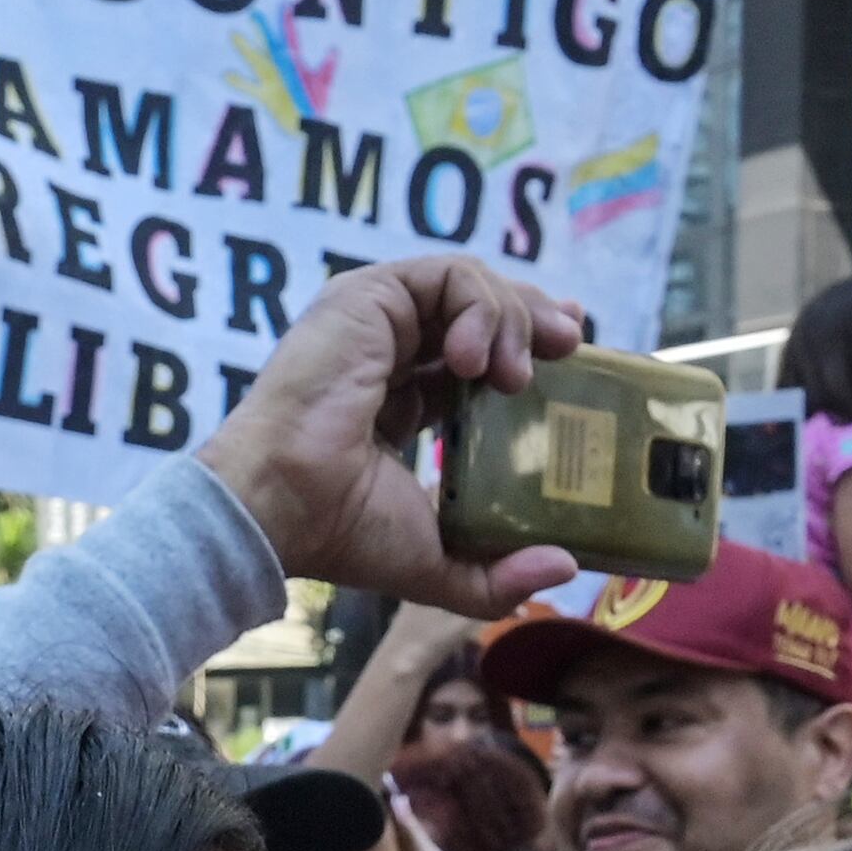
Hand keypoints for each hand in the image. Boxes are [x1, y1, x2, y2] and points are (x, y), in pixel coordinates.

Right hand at [201, 257, 589, 616]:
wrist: (281, 502)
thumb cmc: (338, 530)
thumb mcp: (436, 558)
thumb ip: (496, 574)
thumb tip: (566, 567)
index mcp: (396, 400)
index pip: (471, 355)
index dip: (522, 344)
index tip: (567, 350)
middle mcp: (384, 352)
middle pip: (478, 310)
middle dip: (533, 318)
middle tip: (569, 347)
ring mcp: (375, 321)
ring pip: (470, 287)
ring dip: (511, 320)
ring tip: (514, 376)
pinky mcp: (368, 297)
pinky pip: (448, 276)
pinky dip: (480, 307)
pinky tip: (476, 360)